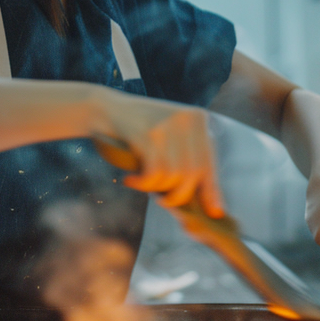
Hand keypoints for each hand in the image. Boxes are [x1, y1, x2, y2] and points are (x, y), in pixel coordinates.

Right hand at [102, 94, 225, 217]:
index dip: (211, 190)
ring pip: (173, 176)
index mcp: (198, 119)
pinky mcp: (147, 133)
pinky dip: (142, 183)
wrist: (104, 109)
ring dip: (155, 188)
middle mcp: (187, 119)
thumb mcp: (169, 136)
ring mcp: (167, 125)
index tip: (214, 212)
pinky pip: (153, 173)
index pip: (209, 162)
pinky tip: (130, 180)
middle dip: (178, 195)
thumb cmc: (138, 130)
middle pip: (193, 173)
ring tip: (140, 183)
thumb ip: (188, 158)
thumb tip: (210, 202)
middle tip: (162, 200)